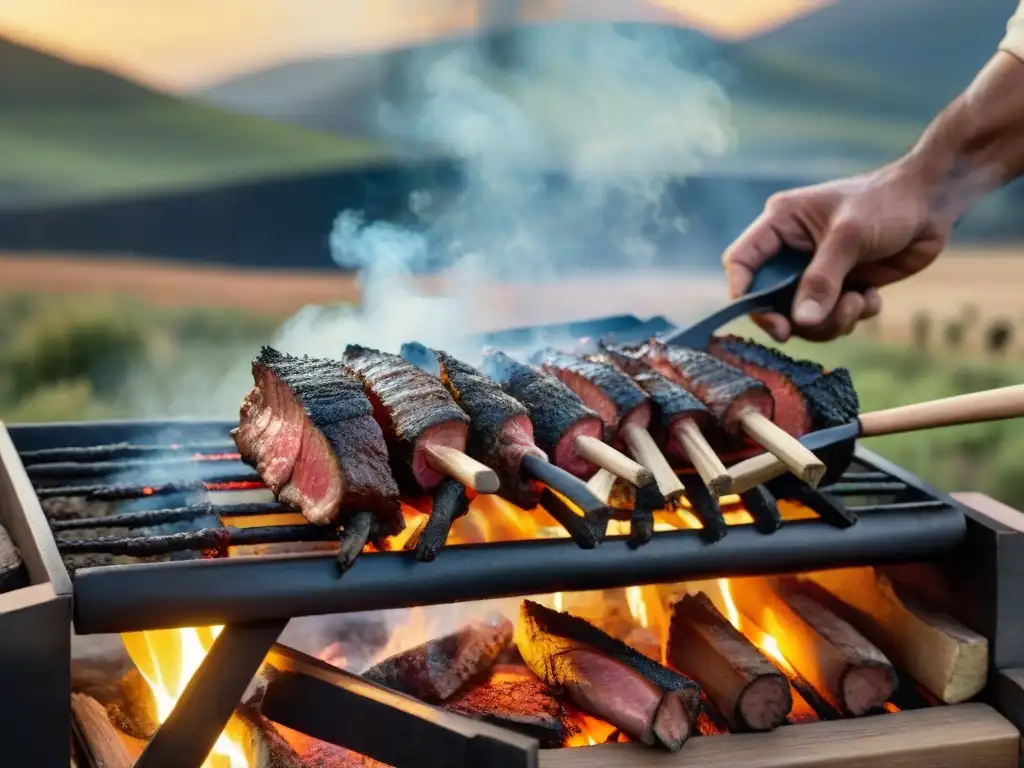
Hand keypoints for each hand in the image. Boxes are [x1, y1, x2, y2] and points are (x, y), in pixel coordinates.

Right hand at [722, 161, 950, 341]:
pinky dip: (853, 314)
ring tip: (858, 302)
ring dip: (831, 320)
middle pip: (771, 300)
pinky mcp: (841, 284)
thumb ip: (822, 279)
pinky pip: (833, 316)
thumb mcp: (849, 237)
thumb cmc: (887, 203)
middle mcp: (791, 249)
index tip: (771, 322)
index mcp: (779, 225)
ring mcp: (816, 269)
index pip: (742, 263)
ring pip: (803, 315)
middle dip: (798, 318)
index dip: (745, 295)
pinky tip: (872, 295)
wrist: (934, 201)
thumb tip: (800, 322)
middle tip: (823, 322)